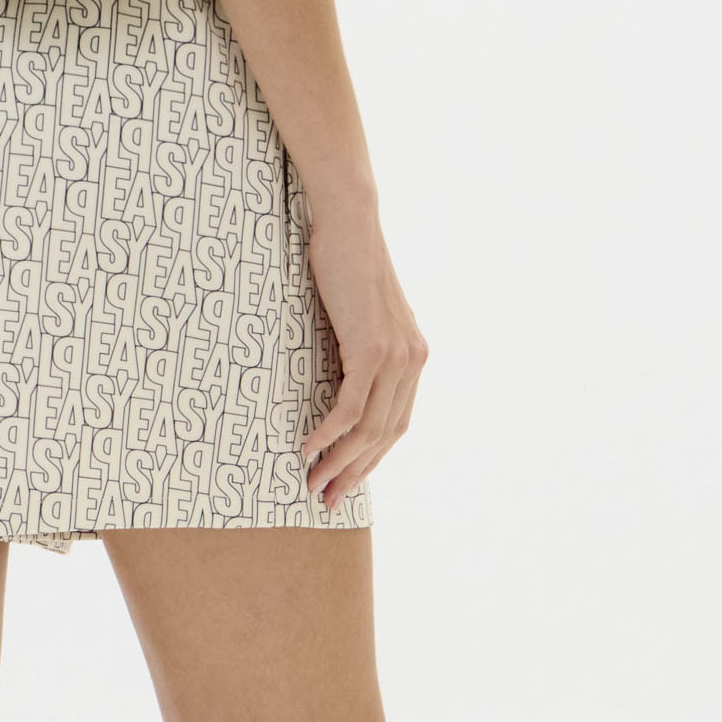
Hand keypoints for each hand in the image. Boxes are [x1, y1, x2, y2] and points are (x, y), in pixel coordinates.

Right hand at [300, 202, 428, 506]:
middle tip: (325, 498)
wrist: (349, 223)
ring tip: (312, 481)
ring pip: (368, 429)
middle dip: (355, 472)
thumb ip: (358, 350)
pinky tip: (308, 448)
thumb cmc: (344, 264)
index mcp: (414, 357)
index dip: (370, 459)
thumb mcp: (358, 316)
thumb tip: (336, 380)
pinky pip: (350, 408)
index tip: (344, 482)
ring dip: (338, 461)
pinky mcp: (371, 349)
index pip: (395, 424)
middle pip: (386, 436)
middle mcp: (413, 360)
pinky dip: (328, 434)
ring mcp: (395, 356)